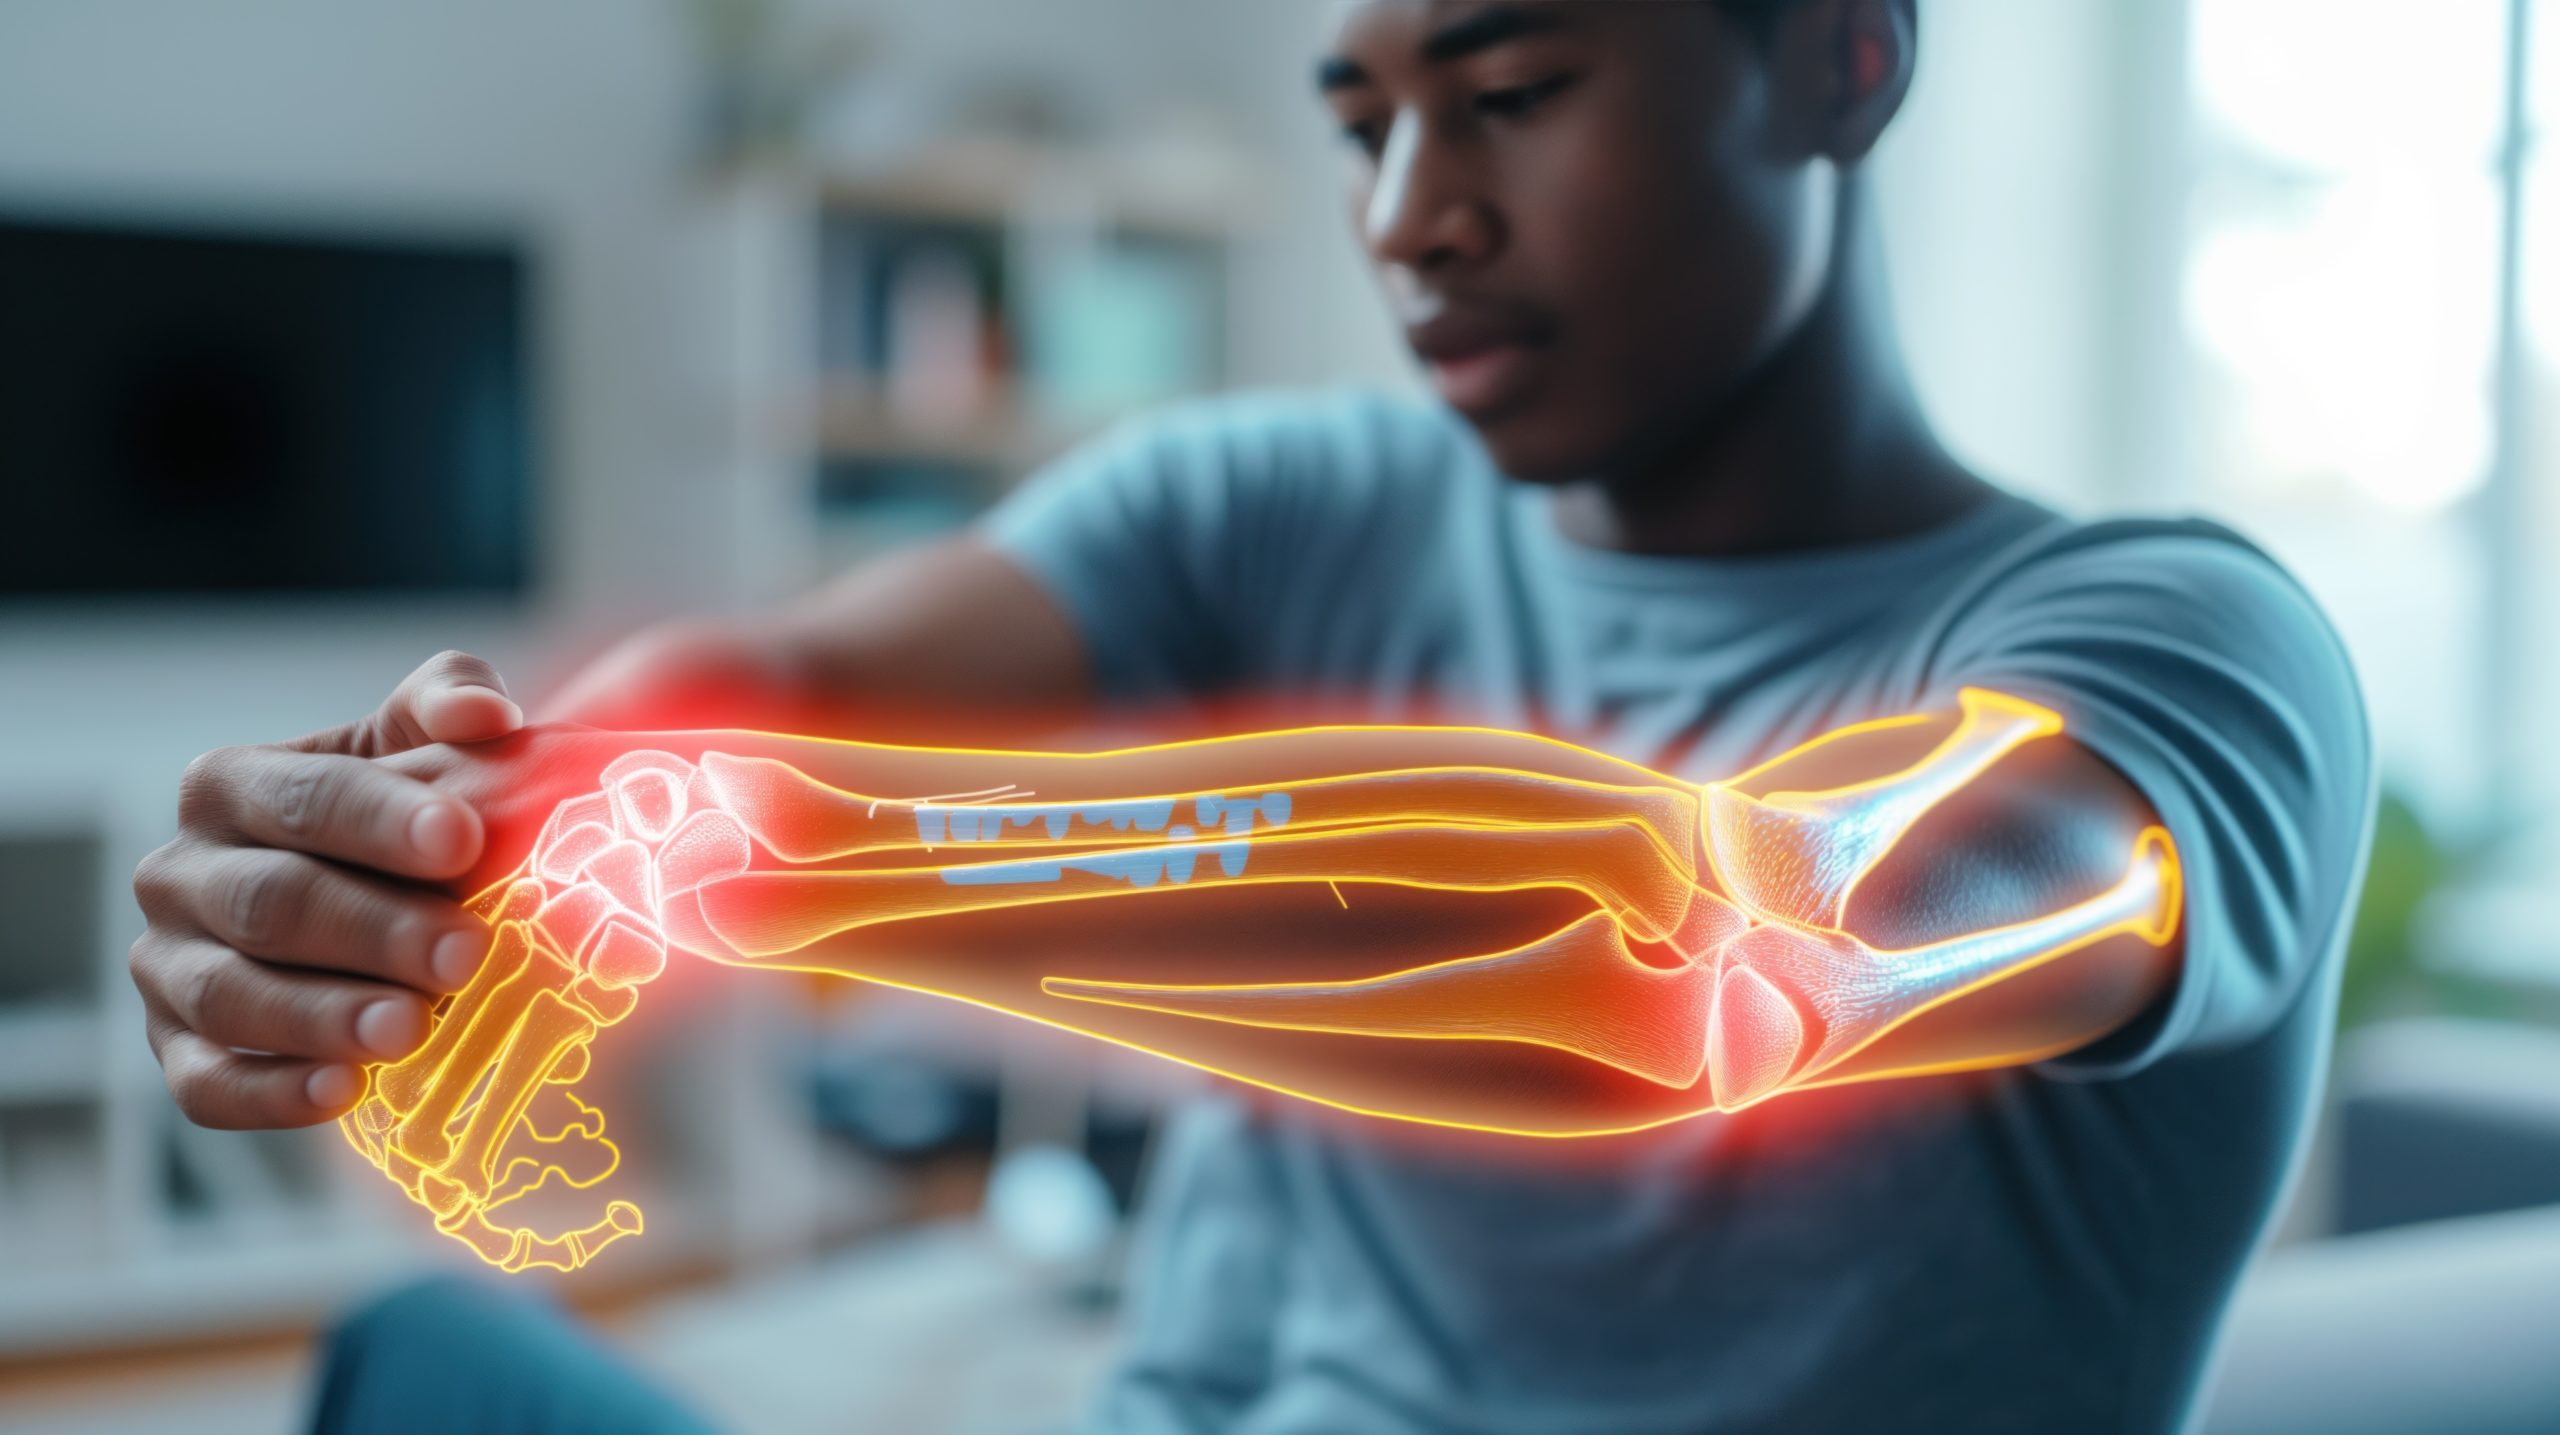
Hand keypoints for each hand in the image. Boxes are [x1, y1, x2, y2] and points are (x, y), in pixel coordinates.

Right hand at [130, 652, 525, 1129]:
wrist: (386, 903)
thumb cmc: (407, 813)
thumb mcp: (426, 741)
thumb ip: (450, 701)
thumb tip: (486, 715)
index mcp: (227, 785)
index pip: (300, 797)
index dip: (380, 818)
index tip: (464, 839)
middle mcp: (178, 873)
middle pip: (270, 903)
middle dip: (373, 929)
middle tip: (465, 952)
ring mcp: (169, 968)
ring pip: (231, 997)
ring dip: (324, 1016)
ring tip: (412, 1029)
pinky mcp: (180, 1051)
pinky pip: (206, 1085)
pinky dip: (272, 1094)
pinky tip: (343, 1094)